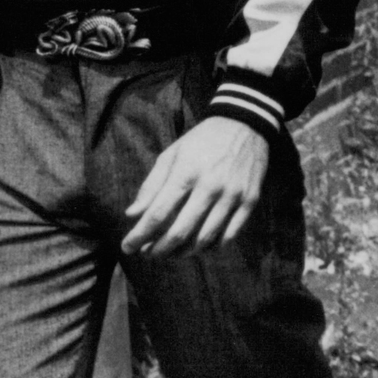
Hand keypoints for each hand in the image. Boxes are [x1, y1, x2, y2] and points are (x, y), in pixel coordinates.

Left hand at [123, 117, 269, 257]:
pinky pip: (229, 235)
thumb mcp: (172, 154)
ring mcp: (233, 195)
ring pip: (205, 239)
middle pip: (180, 232)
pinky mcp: (250, 201)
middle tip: (148, 254)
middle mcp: (211, 186)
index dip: (139, 235)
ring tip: (171, 252)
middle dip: (159, 250)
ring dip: (183, 252)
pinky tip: (199, 245)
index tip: (127, 247)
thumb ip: (152, 185)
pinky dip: (211, 246)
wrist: (246, 124)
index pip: (158, 214)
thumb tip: (133, 214)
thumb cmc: (202, 140)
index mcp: (186, 172)